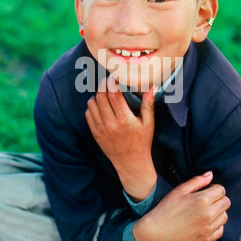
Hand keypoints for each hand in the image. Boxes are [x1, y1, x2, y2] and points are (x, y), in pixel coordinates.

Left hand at [85, 75, 156, 200]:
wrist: (131, 163)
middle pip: (100, 97)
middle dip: (103, 85)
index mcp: (125, 120)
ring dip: (97, 95)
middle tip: (107, 81)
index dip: (112, 82)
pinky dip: (92, 106)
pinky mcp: (95, 134)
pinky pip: (88, 114)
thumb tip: (152, 86)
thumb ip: (148, 104)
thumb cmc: (142, 142)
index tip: (114, 76)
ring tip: (104, 93)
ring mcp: (101, 129)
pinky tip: (100, 105)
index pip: (114, 95)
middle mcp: (111, 124)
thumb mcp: (149, 123)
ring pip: (92, 104)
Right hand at [133, 171, 230, 240]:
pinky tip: (205, 222)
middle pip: (226, 202)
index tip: (205, 191)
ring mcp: (209, 228)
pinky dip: (216, 225)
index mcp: (203, 200)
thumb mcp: (180, 190)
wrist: (158, 231)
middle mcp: (209, 214)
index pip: (221, 190)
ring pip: (225, 216)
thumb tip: (211, 174)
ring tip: (204, 211)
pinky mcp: (207, 239)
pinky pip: (220, 229)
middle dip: (218, 198)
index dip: (214, 188)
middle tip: (205, 200)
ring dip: (218, 211)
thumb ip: (198, 181)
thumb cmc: (167, 207)